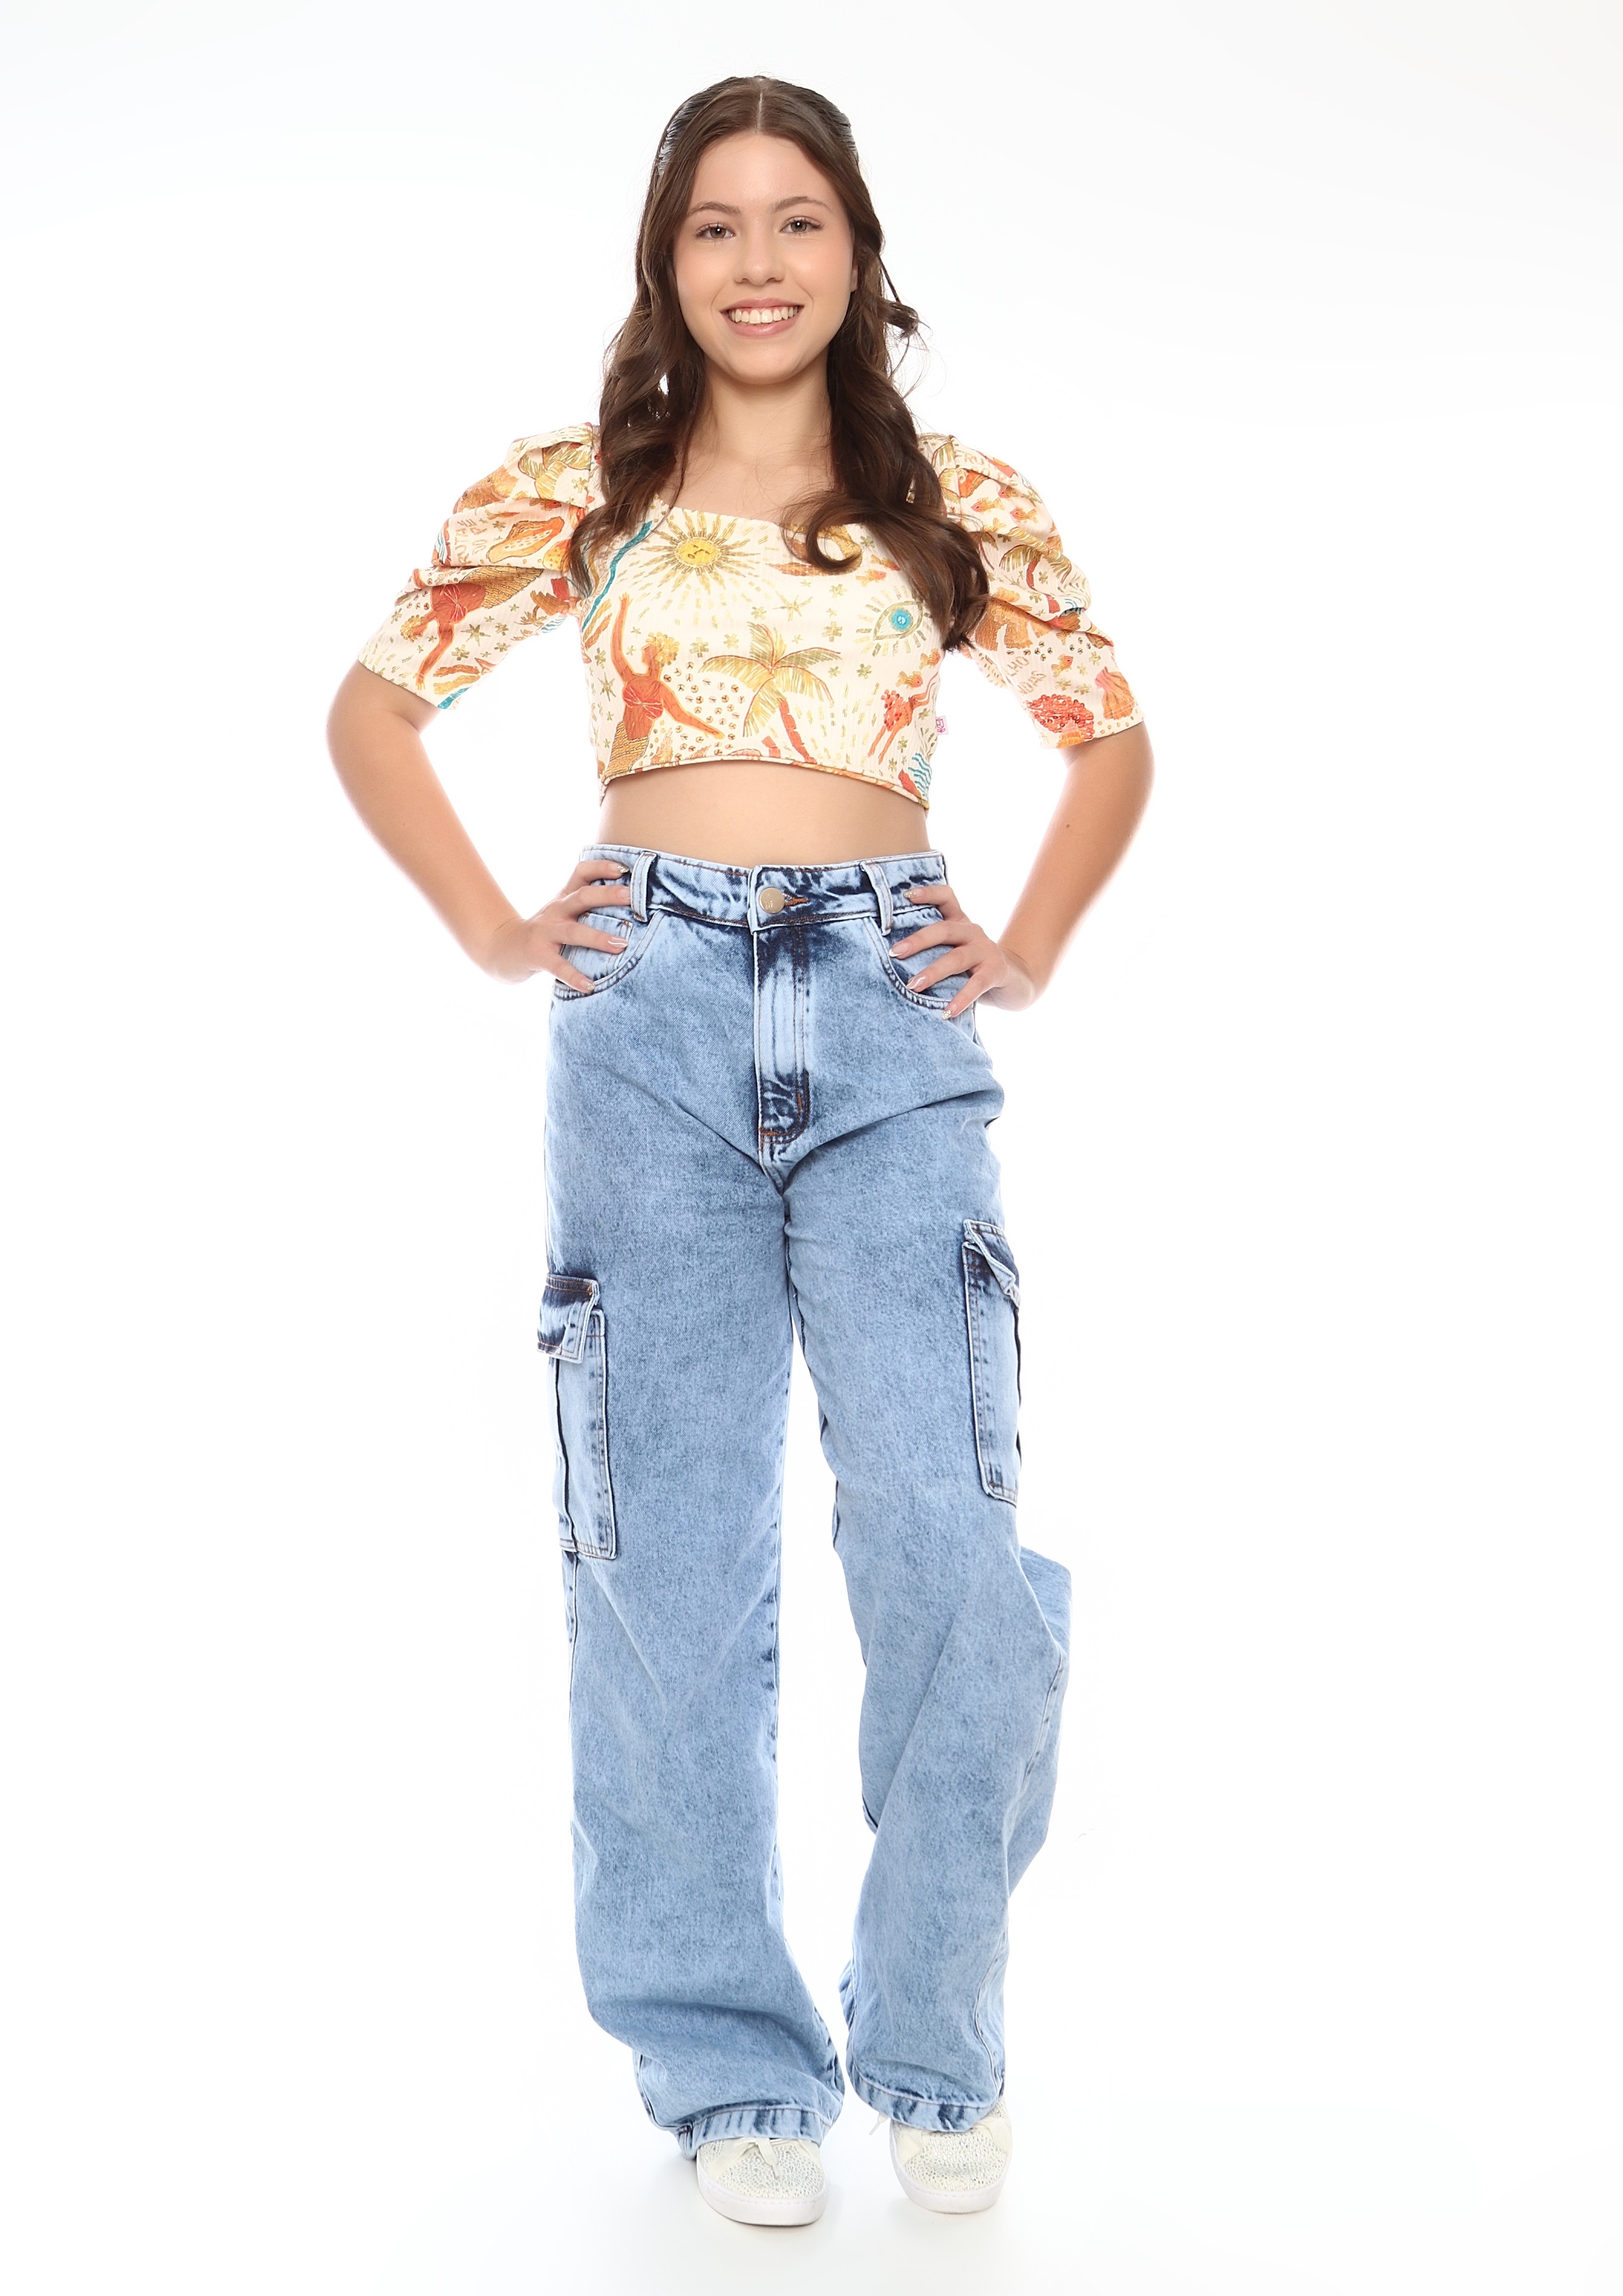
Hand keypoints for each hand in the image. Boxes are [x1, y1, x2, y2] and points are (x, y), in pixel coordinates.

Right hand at [479, 858, 631, 988]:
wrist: (503, 948)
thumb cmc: (545, 931)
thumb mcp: (563, 912)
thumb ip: (588, 906)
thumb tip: (630, 903)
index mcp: (564, 897)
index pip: (582, 872)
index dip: (601, 866)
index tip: (624, 868)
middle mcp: (556, 910)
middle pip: (582, 896)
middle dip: (607, 895)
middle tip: (631, 897)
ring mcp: (545, 932)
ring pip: (573, 931)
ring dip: (597, 937)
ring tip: (621, 944)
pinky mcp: (537, 954)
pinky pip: (558, 966)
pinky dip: (574, 976)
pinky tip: (590, 986)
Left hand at [892, 882, 1040, 1016]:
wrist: (1015, 982)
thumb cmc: (972, 968)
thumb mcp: (954, 952)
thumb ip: (932, 951)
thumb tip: (891, 963)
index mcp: (960, 923)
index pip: (946, 898)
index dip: (928, 893)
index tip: (906, 895)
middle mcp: (973, 932)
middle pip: (944, 929)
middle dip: (918, 940)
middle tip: (895, 953)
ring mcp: (986, 950)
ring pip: (957, 958)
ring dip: (934, 972)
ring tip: (913, 986)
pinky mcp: (996, 971)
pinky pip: (977, 984)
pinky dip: (961, 999)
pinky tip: (947, 1012)